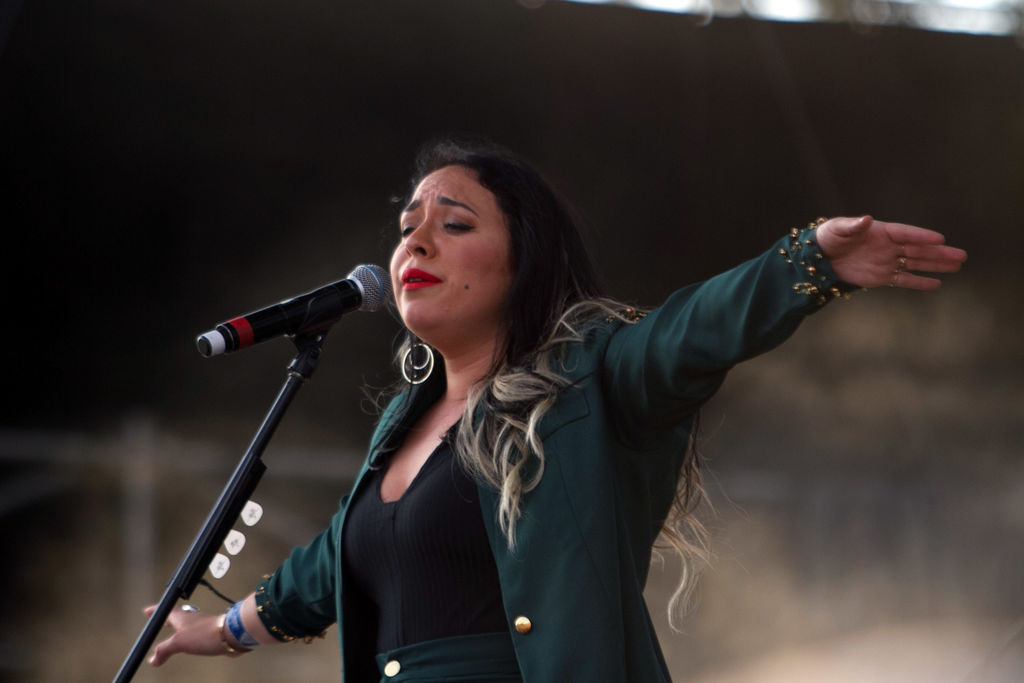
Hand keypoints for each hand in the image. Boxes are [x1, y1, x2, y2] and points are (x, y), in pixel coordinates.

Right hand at [144, 603, 230, 665]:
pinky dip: (191, 638)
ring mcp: (202, 625)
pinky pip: (197, 634)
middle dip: (168, 619)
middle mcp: (192, 619)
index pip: (165, 611)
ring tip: (175, 635)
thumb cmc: (206, 633)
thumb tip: (153, 659)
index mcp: (181, 617)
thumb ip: (164, 650)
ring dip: (180, 629)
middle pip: (177, 617)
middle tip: (162, 622)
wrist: (230, 635)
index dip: (156, 611)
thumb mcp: (178, 642)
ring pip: (188, 625)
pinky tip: (193, 644)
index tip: (148, 611)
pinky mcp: (211, 633)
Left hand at [815, 216, 966, 289]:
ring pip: (916, 264)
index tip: (940, 238)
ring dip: (936, 265)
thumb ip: (853, 226)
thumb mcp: (838, 229)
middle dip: (939, 252)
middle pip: (918, 249)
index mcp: (880, 231)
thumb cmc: (828, 237)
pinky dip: (919, 282)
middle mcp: (888, 246)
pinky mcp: (881, 277)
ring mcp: (886, 262)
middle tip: (962, 255)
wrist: (818, 258)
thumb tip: (866, 219)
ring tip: (957, 266)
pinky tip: (937, 283)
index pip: (906, 233)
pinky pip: (903, 280)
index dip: (922, 236)